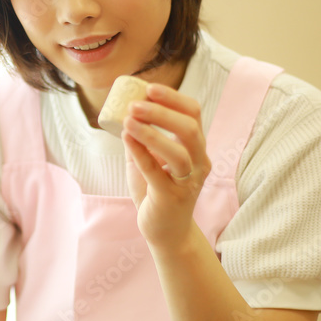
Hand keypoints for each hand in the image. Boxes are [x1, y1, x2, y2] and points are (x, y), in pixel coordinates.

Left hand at [121, 83, 210, 248]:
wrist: (166, 231)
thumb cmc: (157, 192)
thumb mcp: (149, 159)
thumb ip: (140, 138)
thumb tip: (123, 111)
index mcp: (196, 148)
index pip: (193, 114)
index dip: (173, 98)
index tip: (149, 88)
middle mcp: (198, 163)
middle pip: (190, 129)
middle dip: (162, 112)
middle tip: (134, 104)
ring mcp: (188, 182)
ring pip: (178, 152)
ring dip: (152, 133)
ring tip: (128, 120)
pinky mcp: (172, 198)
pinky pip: (157, 172)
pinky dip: (141, 153)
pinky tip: (126, 138)